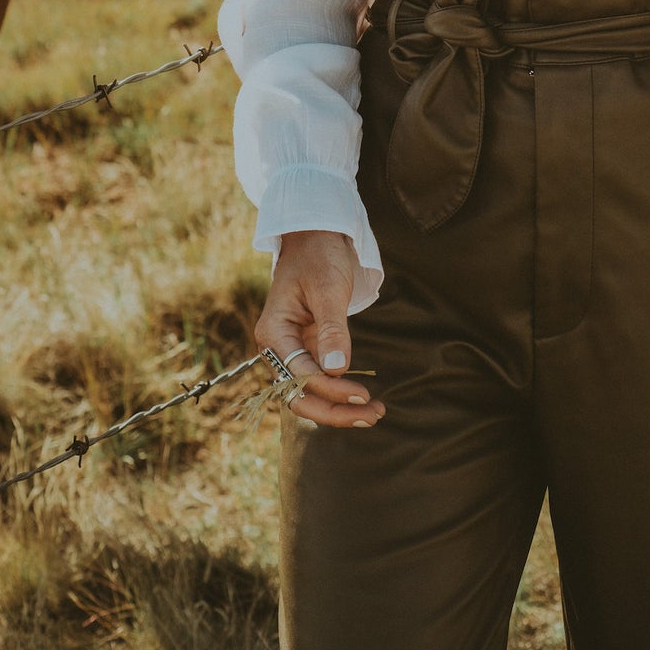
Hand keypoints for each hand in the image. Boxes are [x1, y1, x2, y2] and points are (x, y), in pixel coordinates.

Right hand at [254, 229, 385, 429]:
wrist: (317, 233)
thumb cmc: (320, 255)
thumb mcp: (328, 288)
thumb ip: (331, 328)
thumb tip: (336, 368)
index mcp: (273, 332)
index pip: (300, 376)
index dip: (331, 390)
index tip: (363, 396)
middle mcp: (277, 347)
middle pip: (300, 395)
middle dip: (335, 410)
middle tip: (373, 415)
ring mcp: (292, 349)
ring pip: (310, 392)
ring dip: (339, 407)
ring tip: (375, 413)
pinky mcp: (307, 347)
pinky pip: (319, 379)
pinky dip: (339, 391)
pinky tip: (362, 399)